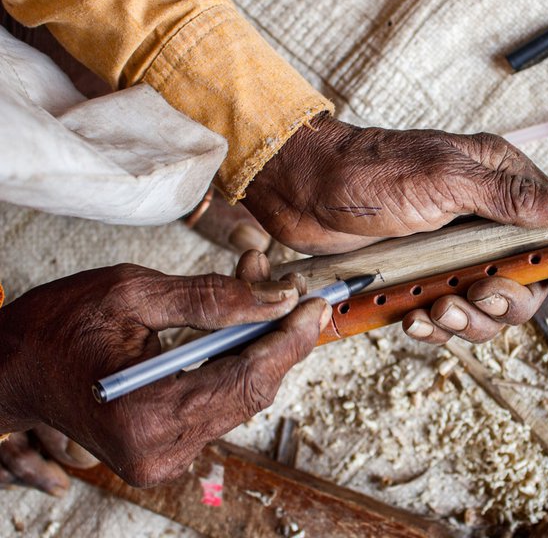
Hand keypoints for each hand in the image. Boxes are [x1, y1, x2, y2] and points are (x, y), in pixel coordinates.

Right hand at [0, 251, 329, 487]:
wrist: (10, 372)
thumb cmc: (55, 329)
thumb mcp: (131, 294)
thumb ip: (211, 299)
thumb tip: (277, 298)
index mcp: (145, 415)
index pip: (245, 379)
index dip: (288, 339)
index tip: (316, 304)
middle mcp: (160, 451)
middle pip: (251, 392)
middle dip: (276, 337)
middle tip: (287, 289)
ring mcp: (163, 459)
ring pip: (241, 399)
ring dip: (256, 347)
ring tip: (256, 295)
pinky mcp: (166, 452)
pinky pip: (221, 405)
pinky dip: (234, 365)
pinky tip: (234, 330)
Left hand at [245, 115, 547, 342]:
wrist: (303, 191)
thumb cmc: (370, 171)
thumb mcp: (446, 179)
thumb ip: (512, 197)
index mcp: (498, 183)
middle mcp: (482, 220)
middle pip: (525, 280)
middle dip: (507, 299)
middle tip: (480, 292)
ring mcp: (451, 252)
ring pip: (487, 307)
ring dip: (468, 318)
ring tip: (437, 308)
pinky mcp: (422, 277)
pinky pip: (447, 316)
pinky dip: (435, 325)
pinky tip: (415, 319)